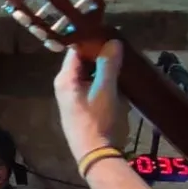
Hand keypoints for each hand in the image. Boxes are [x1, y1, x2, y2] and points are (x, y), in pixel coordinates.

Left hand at [53, 40, 123, 156]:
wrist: (95, 154)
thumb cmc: (97, 121)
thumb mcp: (105, 90)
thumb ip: (108, 64)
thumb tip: (113, 42)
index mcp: (65, 78)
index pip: (75, 49)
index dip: (92, 41)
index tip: (110, 34)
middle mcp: (65, 85)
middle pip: (82, 61)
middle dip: (100, 55)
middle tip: (120, 48)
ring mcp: (72, 96)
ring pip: (89, 73)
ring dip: (104, 69)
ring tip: (122, 62)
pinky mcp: (81, 105)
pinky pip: (92, 85)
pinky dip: (103, 81)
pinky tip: (118, 80)